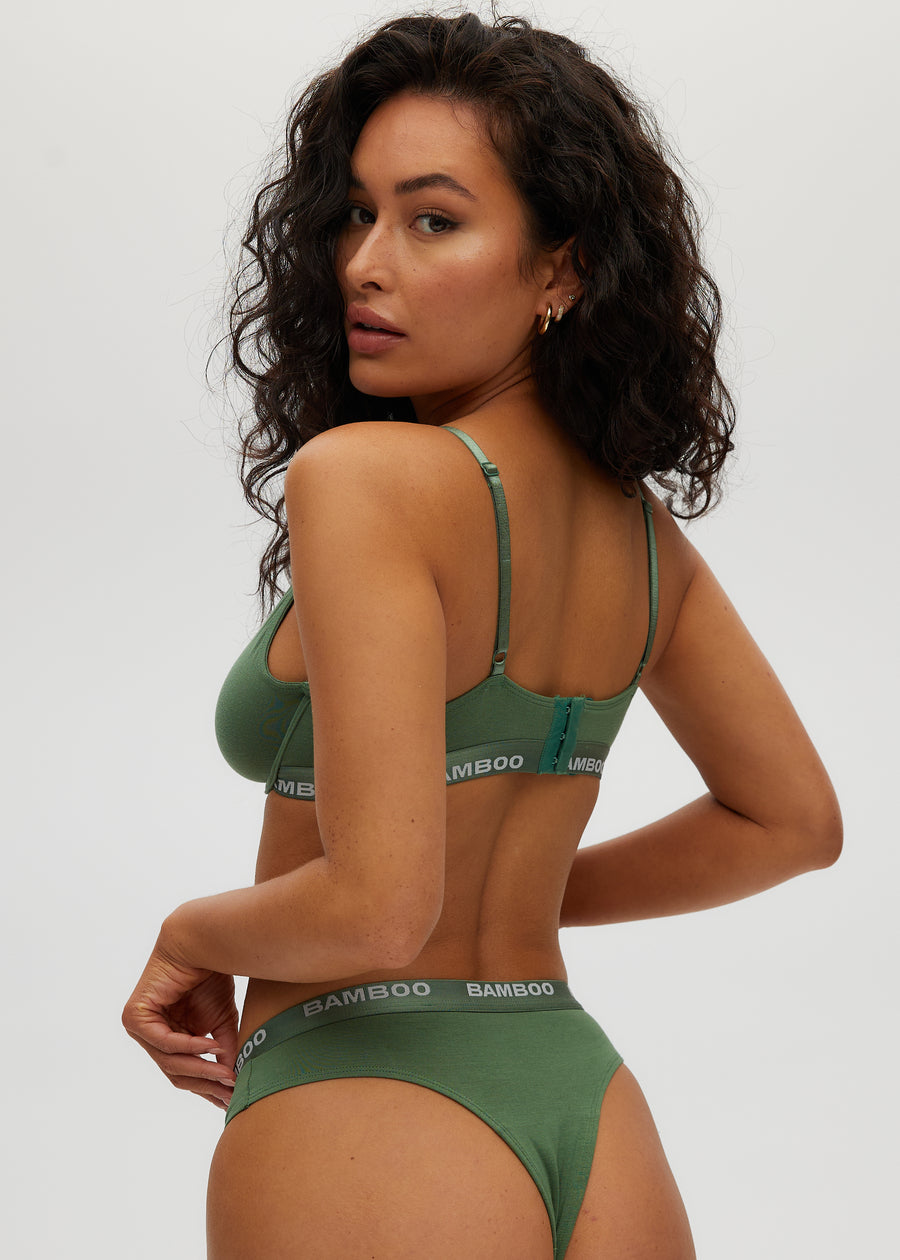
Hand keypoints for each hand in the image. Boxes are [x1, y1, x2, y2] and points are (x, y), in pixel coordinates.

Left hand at [123, 913, 238, 1110]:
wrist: (200, 941)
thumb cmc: (210, 975)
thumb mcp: (221, 1021)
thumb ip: (223, 1049)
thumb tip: (233, 1081)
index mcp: (167, 1036)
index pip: (184, 1072)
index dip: (207, 1087)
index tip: (231, 1100)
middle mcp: (150, 1034)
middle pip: (176, 1073)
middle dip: (205, 1084)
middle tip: (231, 1094)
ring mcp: (139, 1027)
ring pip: (169, 1062)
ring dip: (200, 1069)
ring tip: (227, 1073)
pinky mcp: (135, 1016)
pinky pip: (162, 1041)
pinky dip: (188, 1046)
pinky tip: (211, 1046)